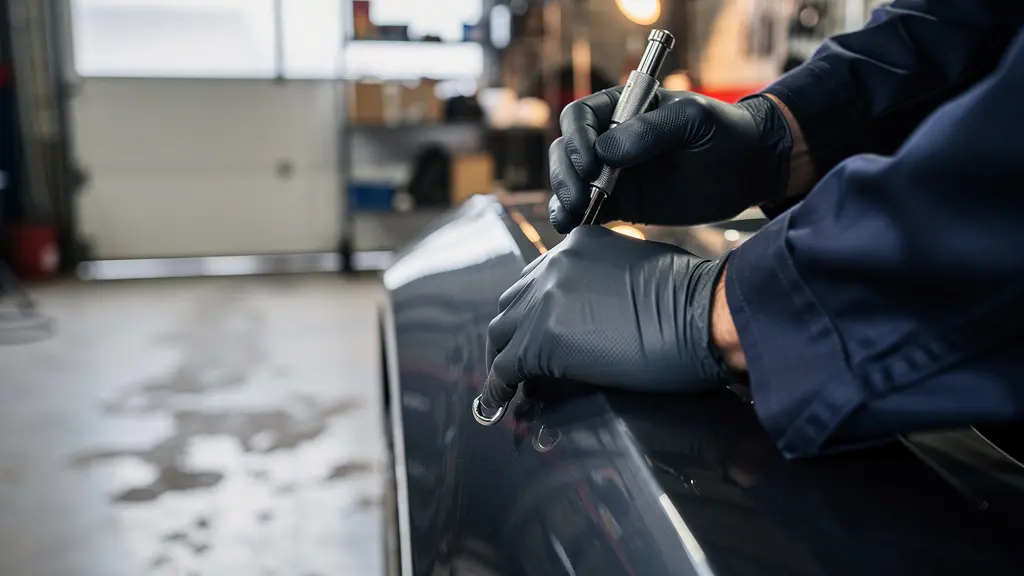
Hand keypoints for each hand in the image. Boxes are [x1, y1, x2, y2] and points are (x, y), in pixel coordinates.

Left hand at [480, 226, 733, 412]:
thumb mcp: (642, 269)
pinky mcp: (542, 341)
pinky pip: (506, 368)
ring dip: (502, 357)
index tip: (535, 326)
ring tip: (507, 383)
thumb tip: (603, 309)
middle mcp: (554, 266)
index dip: (535, 306)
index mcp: (578, 245)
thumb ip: (609, 280)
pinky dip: (497, 389)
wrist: (704, 315)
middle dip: (514, 329)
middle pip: (514, 301)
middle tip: (518, 356)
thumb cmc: (695, 296)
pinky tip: (497, 406)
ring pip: (502, 332)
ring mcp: (544, 302)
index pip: (539, 277)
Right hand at [548, 88, 792, 232]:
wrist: (748, 170)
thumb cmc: (725, 133)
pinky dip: (574, 217)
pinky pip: (587, 209)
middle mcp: (611, 139)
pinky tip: (571, 225)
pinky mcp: (622, 203)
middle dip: (566, 173)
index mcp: (624, 108)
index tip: (590, 161)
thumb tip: (607, 150)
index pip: (581, 116)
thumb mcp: (694, 121)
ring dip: (564, 196)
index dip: (577, 138)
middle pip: (568, 151)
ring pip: (571, 181)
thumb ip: (652, 130)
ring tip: (573, 213)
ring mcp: (613, 173)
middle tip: (581, 194)